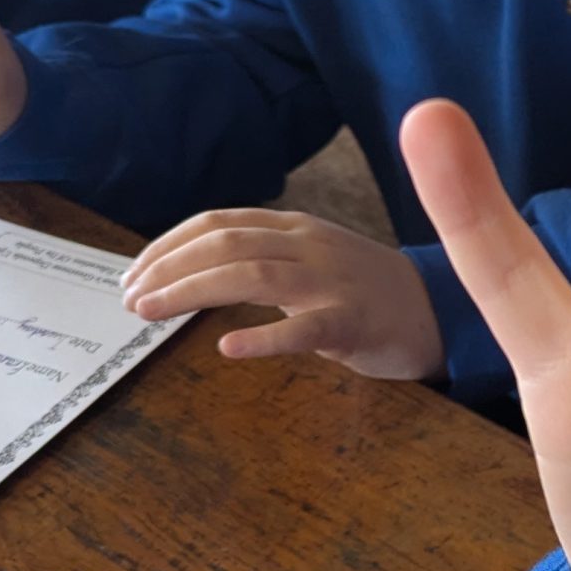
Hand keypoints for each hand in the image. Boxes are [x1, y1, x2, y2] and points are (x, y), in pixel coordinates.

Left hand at [121, 210, 445, 380]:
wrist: (441, 310)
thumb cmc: (365, 292)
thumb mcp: (311, 260)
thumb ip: (261, 259)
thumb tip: (187, 273)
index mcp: (296, 228)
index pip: (220, 222)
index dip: (167, 244)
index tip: (131, 273)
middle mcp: (311, 245)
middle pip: (227, 243)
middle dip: (167, 267)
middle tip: (129, 298)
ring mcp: (334, 281)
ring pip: (254, 274)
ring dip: (192, 290)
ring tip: (151, 312)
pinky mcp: (355, 322)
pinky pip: (306, 328)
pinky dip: (265, 336)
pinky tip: (229, 348)